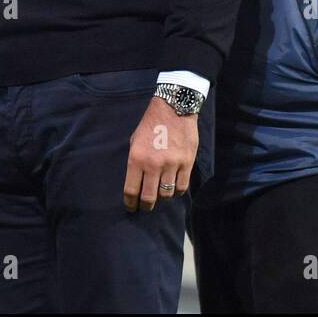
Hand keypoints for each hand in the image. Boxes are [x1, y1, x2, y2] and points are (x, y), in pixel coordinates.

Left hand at [123, 97, 197, 211]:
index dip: (130, 203)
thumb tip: (136, 181)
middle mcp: (153, 164)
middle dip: (145, 206)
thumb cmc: (151, 124)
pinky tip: (174, 188)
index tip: (131, 207)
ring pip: (166, 193)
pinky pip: (182, 186)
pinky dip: (177, 191)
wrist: (174, 109)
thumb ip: (135, 161)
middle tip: (145, 207)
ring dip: (162, 197)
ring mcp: (172, 164)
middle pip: (149, 197)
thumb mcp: (135, 140)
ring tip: (160, 194)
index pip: (131, 190)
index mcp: (137, 158)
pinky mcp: (187, 162)